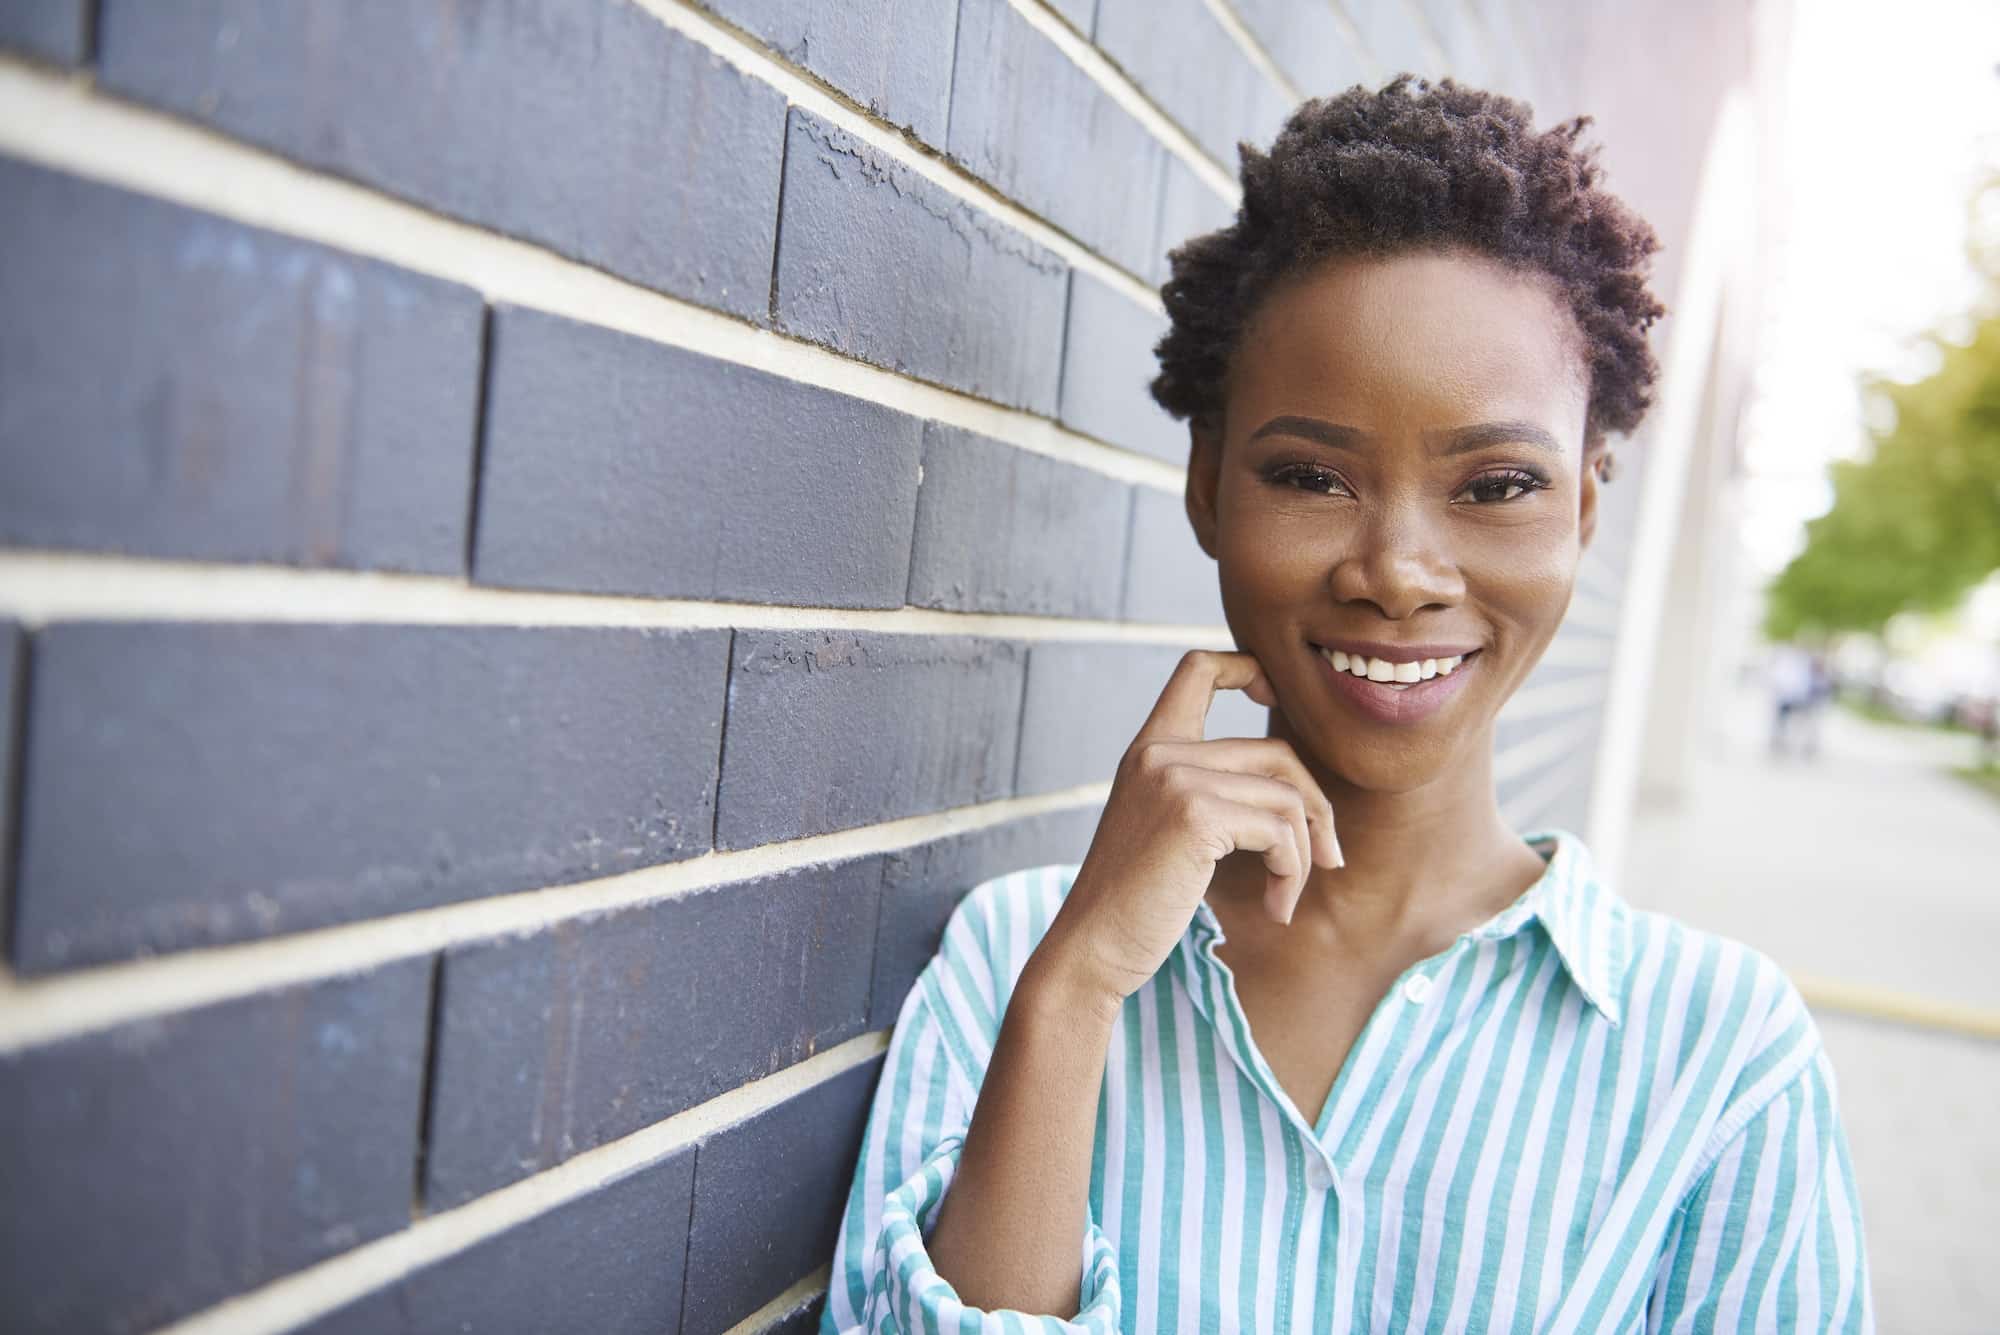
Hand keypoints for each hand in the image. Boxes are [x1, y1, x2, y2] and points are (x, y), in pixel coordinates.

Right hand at [1033, 649, 1343, 1014]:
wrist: (1093, 946)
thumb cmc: (1136, 901)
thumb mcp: (1167, 828)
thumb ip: (1208, 792)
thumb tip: (1299, 793)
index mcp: (1149, 748)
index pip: (1199, 666)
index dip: (1248, 667)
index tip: (1272, 697)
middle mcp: (1160, 752)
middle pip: (1276, 753)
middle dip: (1316, 808)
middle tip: (1328, 858)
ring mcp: (1175, 778)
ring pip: (1287, 797)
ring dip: (1303, 855)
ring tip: (1286, 897)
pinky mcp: (1195, 815)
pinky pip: (1280, 832)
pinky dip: (1292, 874)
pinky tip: (1277, 908)